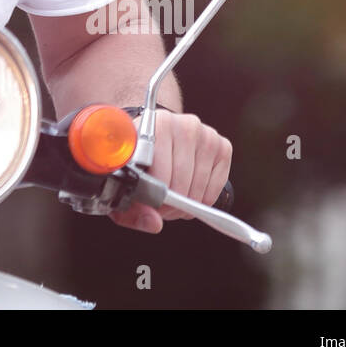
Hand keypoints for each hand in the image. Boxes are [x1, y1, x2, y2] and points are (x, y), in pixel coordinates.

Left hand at [109, 111, 231, 233]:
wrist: (155, 133)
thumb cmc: (137, 156)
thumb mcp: (123, 178)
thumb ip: (130, 207)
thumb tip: (154, 223)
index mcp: (153, 123)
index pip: (159, 171)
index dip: (155, 195)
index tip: (149, 204)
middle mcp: (183, 124)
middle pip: (181, 180)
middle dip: (171, 203)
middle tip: (161, 208)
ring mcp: (205, 134)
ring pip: (199, 186)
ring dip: (187, 203)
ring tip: (173, 201)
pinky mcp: (222, 146)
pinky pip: (216, 186)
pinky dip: (204, 198)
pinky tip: (190, 193)